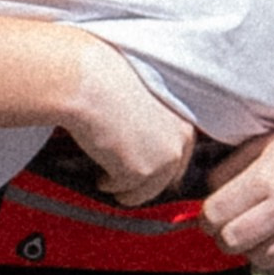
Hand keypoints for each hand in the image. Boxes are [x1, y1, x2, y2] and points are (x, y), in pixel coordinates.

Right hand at [60, 39, 195, 204]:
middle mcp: (182, 140)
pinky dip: (109, 184)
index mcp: (185, 120)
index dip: (154, 165)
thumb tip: (142, 147)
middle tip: (117, 174)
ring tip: (103, 171)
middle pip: (166, 180)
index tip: (135, 167)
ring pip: (145, 191)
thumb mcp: (143, 100)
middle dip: (141, 180)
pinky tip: (98, 168)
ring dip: (124, 186)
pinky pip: (125, 193)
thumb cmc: (106, 82)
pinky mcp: (143, 171)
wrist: (88, 83)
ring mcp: (165, 158)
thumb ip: (153, 124)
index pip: (177, 159)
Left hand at [203, 121, 273, 261]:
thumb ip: (234, 167)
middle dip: (227, 235)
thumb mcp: (271, 142)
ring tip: (267, 226)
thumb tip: (208, 192)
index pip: (215, 214)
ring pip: (260, 258)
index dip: (208, 216)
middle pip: (231, 242)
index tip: (213, 214)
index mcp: (268, 178)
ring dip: (256, 246)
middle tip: (234, 225)